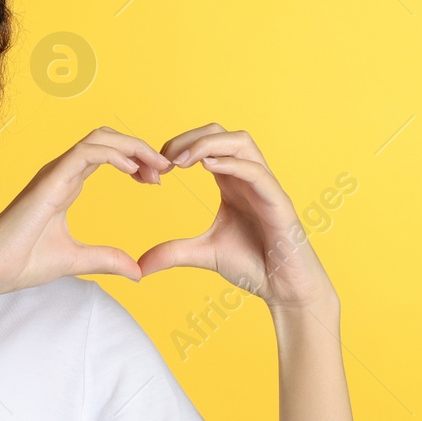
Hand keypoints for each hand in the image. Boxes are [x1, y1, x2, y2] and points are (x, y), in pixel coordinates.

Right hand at [0, 127, 170, 296]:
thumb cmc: (23, 262)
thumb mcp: (77, 260)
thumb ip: (106, 260)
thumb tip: (136, 271)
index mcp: (66, 185)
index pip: (106, 155)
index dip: (135, 161)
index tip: (156, 180)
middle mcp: (61, 172)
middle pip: (107, 139)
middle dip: (139, 148)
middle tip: (164, 170)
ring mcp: (54, 172)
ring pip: (99, 139)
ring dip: (133, 147)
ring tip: (156, 166)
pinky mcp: (49, 179)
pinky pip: (86, 152)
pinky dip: (114, 154)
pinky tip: (133, 169)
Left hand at [138, 124, 335, 310]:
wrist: (284, 288)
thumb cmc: (252, 264)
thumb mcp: (202, 254)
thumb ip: (171, 253)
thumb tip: (137, 267)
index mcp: (230, 182)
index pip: (205, 145)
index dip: (178, 147)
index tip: (154, 169)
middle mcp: (248, 176)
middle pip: (221, 132)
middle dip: (189, 138)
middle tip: (163, 160)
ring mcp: (265, 185)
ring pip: (240, 142)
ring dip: (208, 144)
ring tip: (181, 161)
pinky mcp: (277, 201)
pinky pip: (256, 171)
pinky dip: (231, 164)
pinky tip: (207, 168)